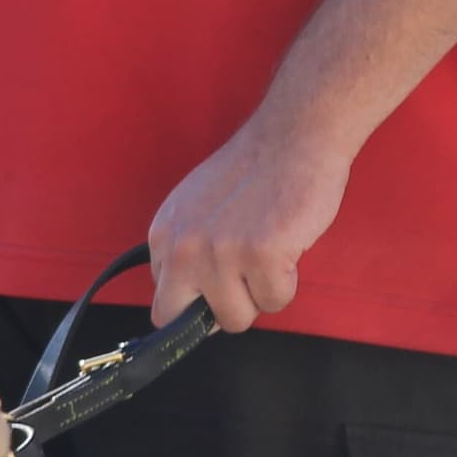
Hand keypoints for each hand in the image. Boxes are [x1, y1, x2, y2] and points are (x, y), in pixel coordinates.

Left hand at [146, 121, 351, 333]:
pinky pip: (275, 301)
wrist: (292, 136)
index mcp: (164, 235)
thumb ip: (188, 252)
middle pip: (184, 320)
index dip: (197, 301)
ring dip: (260, 294)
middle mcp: (184, 247)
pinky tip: (287, 245)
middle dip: (218, 311)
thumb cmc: (254, 172)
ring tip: (270, 253)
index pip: (163, 303)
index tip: (220, 286)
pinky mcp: (260, 256)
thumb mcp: (197, 209)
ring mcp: (221, 253)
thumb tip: (194, 303)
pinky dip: (288, 282)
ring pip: (236, 317)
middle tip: (244, 281)